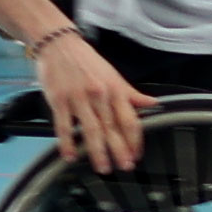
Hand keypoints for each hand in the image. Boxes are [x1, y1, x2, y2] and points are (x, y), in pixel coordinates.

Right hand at [34, 28, 151, 172]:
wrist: (58, 44)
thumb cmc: (86, 61)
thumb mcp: (113, 75)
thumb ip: (131, 94)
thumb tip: (153, 104)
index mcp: (115, 89)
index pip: (130, 119)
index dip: (135, 140)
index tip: (136, 155)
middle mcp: (99, 94)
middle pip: (112, 128)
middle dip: (120, 150)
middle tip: (125, 167)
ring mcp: (78, 98)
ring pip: (90, 130)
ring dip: (97, 151)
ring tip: (103, 167)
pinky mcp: (59, 100)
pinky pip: (64, 126)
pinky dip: (67, 143)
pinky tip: (70, 156)